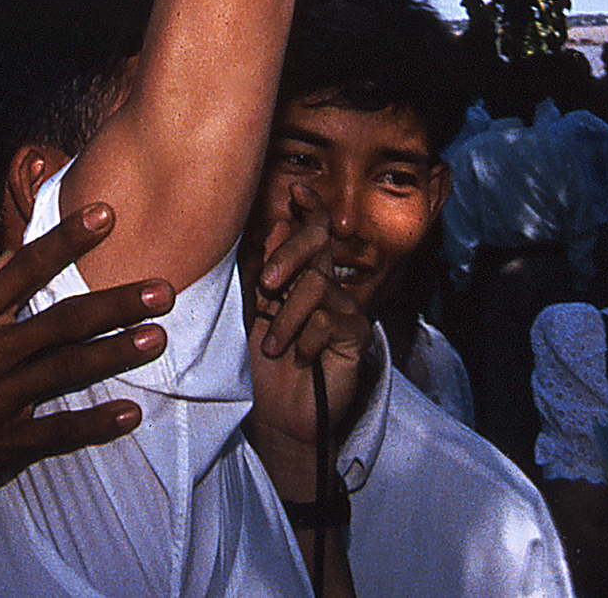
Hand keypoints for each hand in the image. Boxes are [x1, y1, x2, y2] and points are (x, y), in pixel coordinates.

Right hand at [0, 200, 170, 505]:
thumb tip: (9, 256)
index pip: (26, 267)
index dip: (69, 240)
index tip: (108, 215)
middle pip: (65, 320)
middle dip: (117, 303)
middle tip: (164, 290)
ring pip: (68, 369)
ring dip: (116, 353)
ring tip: (157, 338)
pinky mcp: (0, 443)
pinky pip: (56, 431)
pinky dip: (93, 424)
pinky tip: (128, 415)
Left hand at [242, 190, 376, 468]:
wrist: (276, 416)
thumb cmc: (260, 365)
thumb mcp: (251, 312)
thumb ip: (262, 271)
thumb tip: (275, 223)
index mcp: (301, 276)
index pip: (313, 232)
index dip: (310, 208)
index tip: (298, 190)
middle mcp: (327, 286)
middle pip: (317, 243)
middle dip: (288, 254)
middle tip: (265, 285)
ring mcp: (344, 310)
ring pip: (316, 284)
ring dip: (286, 317)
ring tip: (273, 346)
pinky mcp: (356, 336)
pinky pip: (329, 319)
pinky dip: (306, 338)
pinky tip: (299, 358)